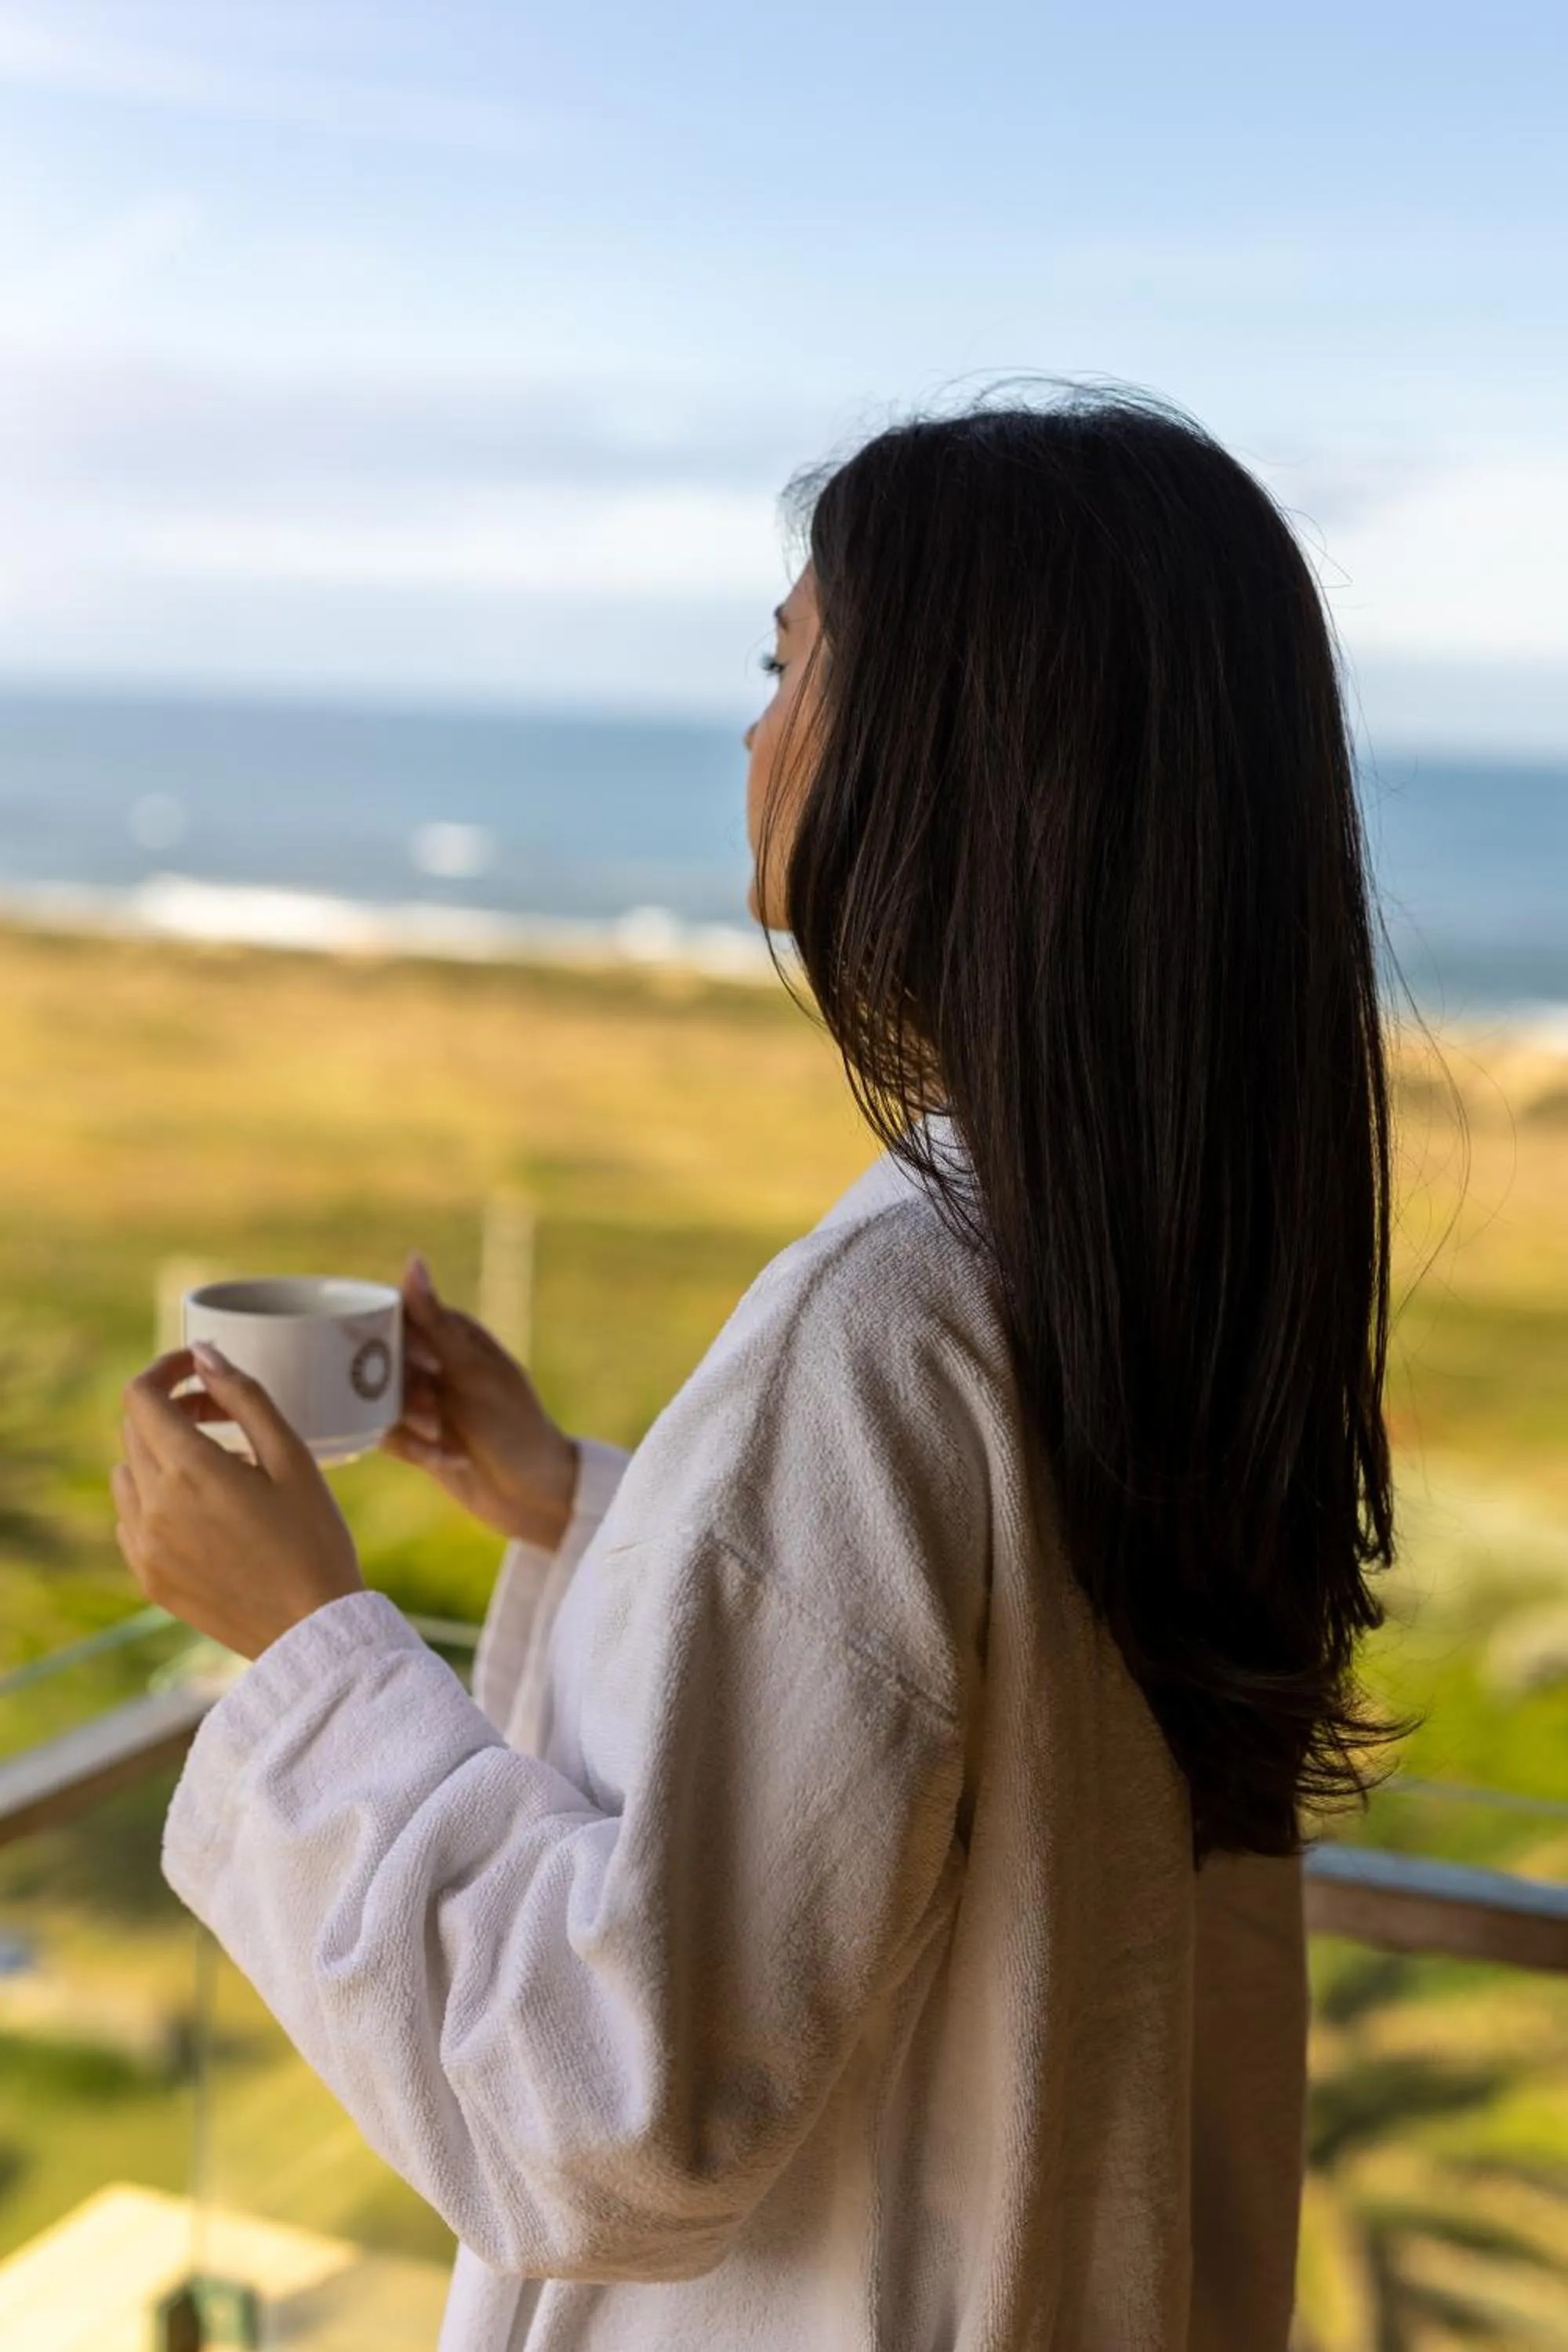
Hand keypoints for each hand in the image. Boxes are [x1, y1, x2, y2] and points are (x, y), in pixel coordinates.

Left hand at [112, 1346, 364, 1660]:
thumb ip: (245, 1397)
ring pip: (127, 1472)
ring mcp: (144, 1544)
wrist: (311, 1629)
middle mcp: (153, 1505)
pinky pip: (130, 1517)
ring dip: (161, 1452)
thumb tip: (206, 1354)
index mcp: (190, 1470)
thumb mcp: (292, 1457)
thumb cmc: (314, 1539)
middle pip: (135, 1428)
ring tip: (219, 1464)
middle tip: (225, 1413)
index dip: (166, 1369)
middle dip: (174, 1407)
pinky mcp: (148, 1576)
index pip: (141, 1395)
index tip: (198, 1367)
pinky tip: (203, 1509)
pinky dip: (155, 1497)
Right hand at [382, 1255, 577, 1550]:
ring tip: (442, 1439)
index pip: (398, 1315)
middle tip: (433, 1413)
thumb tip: (412, 1259)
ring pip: (380, 1400)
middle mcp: (435, 1364)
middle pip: (382, 1360)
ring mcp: (425, 1402)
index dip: (388, 1335)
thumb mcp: (474, 1372)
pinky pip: (388, 1436)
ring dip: (409, 1423)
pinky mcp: (418, 1439)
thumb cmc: (517, 1424)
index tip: (398, 1359)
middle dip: (401, 1390)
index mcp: (453, 1335)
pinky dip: (414, 1449)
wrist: (536, 1495)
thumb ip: (435, 1321)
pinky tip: (447, 1460)